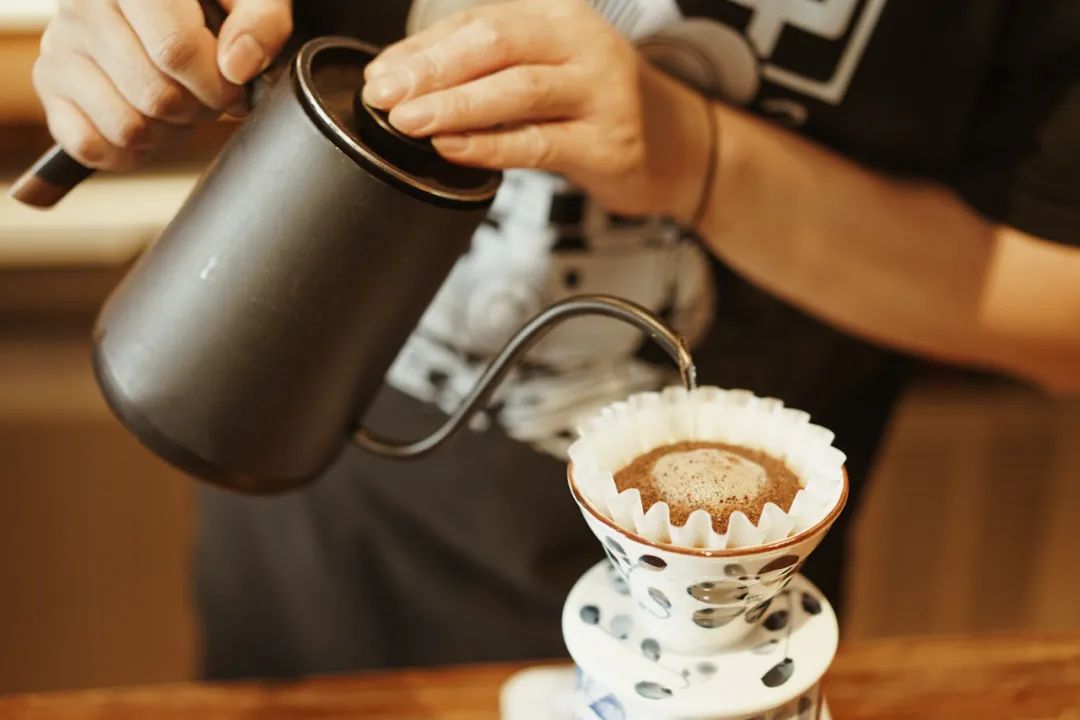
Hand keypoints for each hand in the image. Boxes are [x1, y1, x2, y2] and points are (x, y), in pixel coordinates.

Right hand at [33, 0, 292, 169]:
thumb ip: (261, 19)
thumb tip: (238, 67)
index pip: (175, 50)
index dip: (219, 85)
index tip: (237, 87)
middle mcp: (82, 3)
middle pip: (156, 96)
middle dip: (200, 109)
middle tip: (212, 93)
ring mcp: (60, 44)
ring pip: (127, 127)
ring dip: (170, 131)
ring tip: (183, 101)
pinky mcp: (50, 82)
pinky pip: (90, 146)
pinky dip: (130, 151)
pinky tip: (152, 121)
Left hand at [362, 0, 710, 220]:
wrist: (674, 146)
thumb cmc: (596, 107)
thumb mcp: (546, 70)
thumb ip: (486, 71)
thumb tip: (404, 80)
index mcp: (560, 18)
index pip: (479, 22)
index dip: (423, 48)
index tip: (382, 74)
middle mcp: (585, 45)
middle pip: (496, 44)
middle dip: (431, 70)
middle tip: (385, 95)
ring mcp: (602, 93)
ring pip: (517, 90)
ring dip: (454, 106)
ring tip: (408, 122)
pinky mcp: (610, 144)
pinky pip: (539, 143)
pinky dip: (490, 145)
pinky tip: (454, 147)